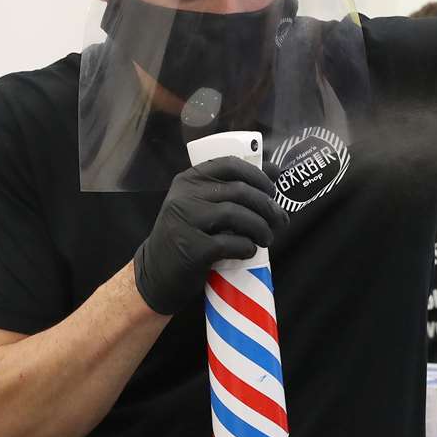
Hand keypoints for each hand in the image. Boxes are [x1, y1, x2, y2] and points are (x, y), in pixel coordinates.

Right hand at [132, 158, 287, 315]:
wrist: (157, 272)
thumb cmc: (187, 235)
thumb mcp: (202, 205)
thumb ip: (232, 187)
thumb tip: (274, 170)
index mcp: (189, 179)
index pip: (230, 164)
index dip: (258, 176)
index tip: (272, 191)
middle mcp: (185, 195)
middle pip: (240, 191)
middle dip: (268, 206)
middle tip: (280, 221)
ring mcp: (186, 221)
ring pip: (237, 215)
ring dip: (261, 228)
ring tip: (267, 238)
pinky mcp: (192, 248)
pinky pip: (230, 243)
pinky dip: (246, 247)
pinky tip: (249, 251)